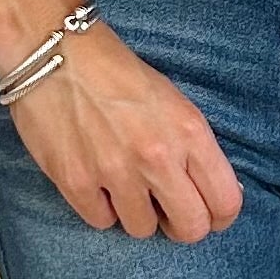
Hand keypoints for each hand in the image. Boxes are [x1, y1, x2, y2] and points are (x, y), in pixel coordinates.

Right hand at [0, 0, 243, 243]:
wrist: (54, 48)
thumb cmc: (115, 69)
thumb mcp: (171, 99)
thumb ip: (192, 146)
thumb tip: (209, 190)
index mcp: (188, 130)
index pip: (225, 202)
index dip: (219, 215)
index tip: (207, 212)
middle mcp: (158, 156)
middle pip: (190, 229)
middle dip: (181, 224)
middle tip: (167, 209)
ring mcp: (116, 173)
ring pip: (143, 230)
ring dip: (136, 212)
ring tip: (123, 182)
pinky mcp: (76, 183)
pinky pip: (101, 222)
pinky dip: (100, 207)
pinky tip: (95, 178)